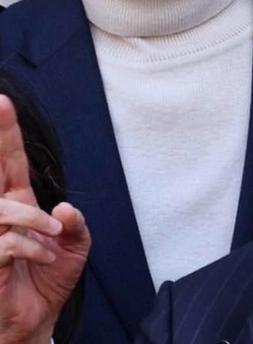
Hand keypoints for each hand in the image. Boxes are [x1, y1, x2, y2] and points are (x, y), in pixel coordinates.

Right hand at [0, 96, 90, 343]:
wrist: (37, 319)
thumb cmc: (49, 279)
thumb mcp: (76, 247)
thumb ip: (76, 224)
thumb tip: (63, 208)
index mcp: (20, 204)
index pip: (10, 163)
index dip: (6, 134)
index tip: (2, 102)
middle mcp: (1, 214)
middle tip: (0, 105)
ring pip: (0, 208)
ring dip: (32, 218)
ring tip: (53, 236)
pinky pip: (5, 241)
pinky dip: (32, 247)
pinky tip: (45, 258)